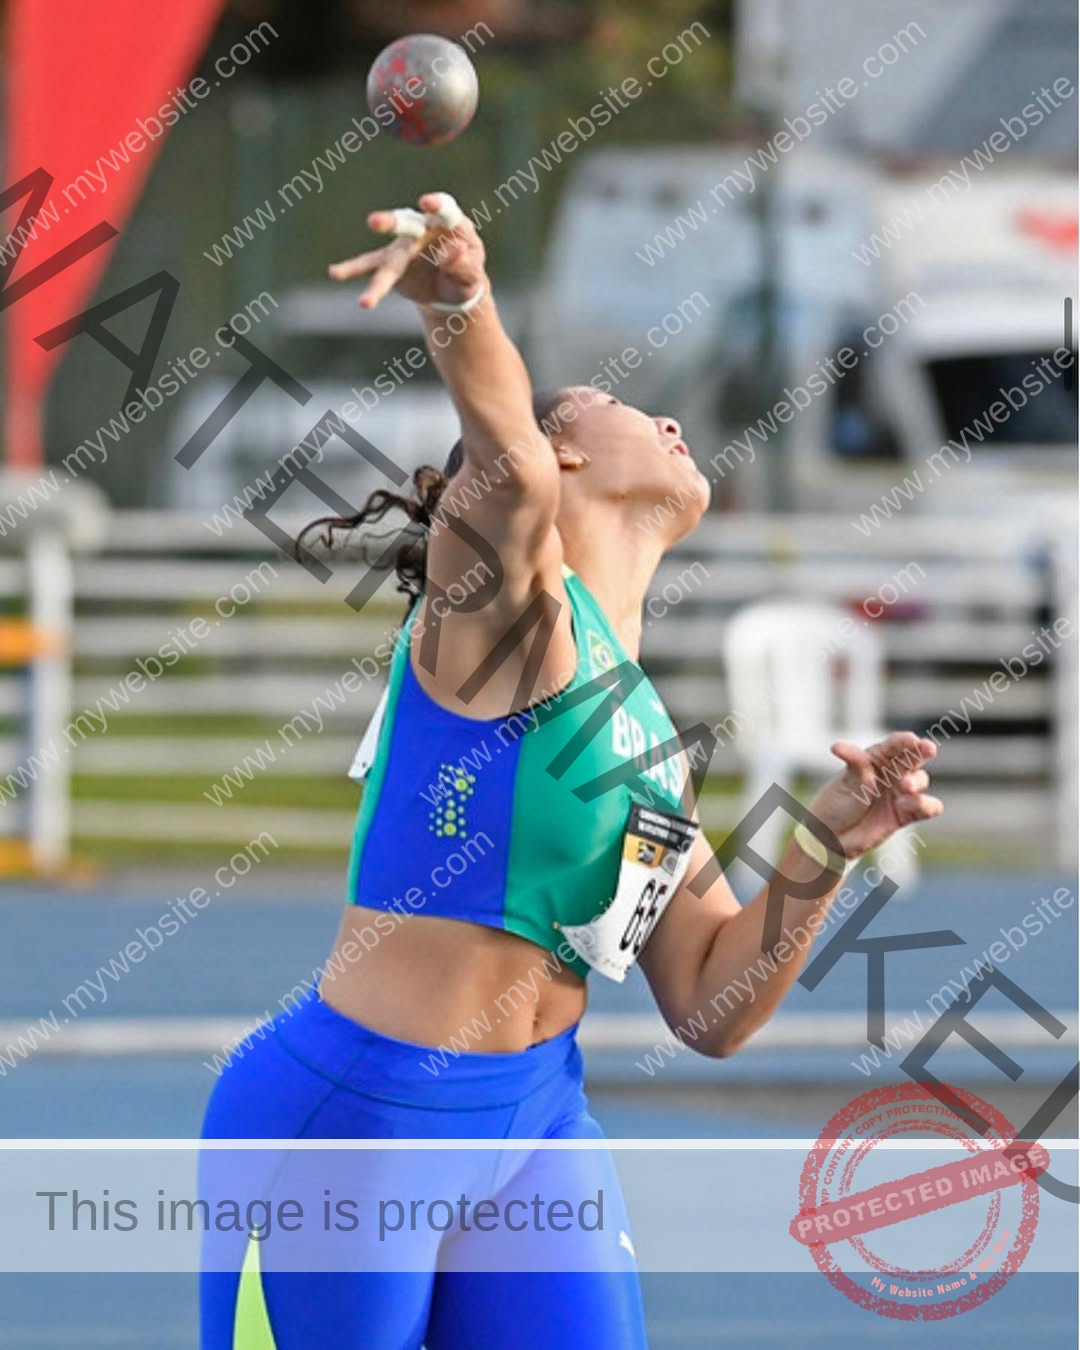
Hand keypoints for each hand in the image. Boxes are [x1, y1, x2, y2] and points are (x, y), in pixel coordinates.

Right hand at [328, 193, 486, 310]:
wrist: (452, 288)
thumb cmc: (466, 272)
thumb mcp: (472, 273)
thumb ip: (464, 263)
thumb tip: (454, 249)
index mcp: (448, 224)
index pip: (444, 210)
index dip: (436, 205)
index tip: (426, 203)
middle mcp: (421, 229)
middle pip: (406, 223)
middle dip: (391, 223)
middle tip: (374, 222)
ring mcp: (403, 246)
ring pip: (386, 254)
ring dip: (365, 262)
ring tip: (339, 272)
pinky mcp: (390, 263)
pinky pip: (371, 267)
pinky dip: (353, 270)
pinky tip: (334, 273)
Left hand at [808, 731, 942, 858]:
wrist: (835, 836)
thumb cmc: (837, 802)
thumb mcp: (846, 781)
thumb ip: (854, 765)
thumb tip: (838, 746)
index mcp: (877, 758)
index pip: (894, 745)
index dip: (904, 741)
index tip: (912, 739)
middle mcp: (893, 772)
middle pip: (914, 758)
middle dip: (923, 751)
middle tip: (928, 748)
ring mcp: (902, 792)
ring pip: (921, 781)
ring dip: (917, 782)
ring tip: (906, 786)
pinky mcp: (907, 813)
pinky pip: (928, 807)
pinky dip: (924, 805)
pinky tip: (905, 805)